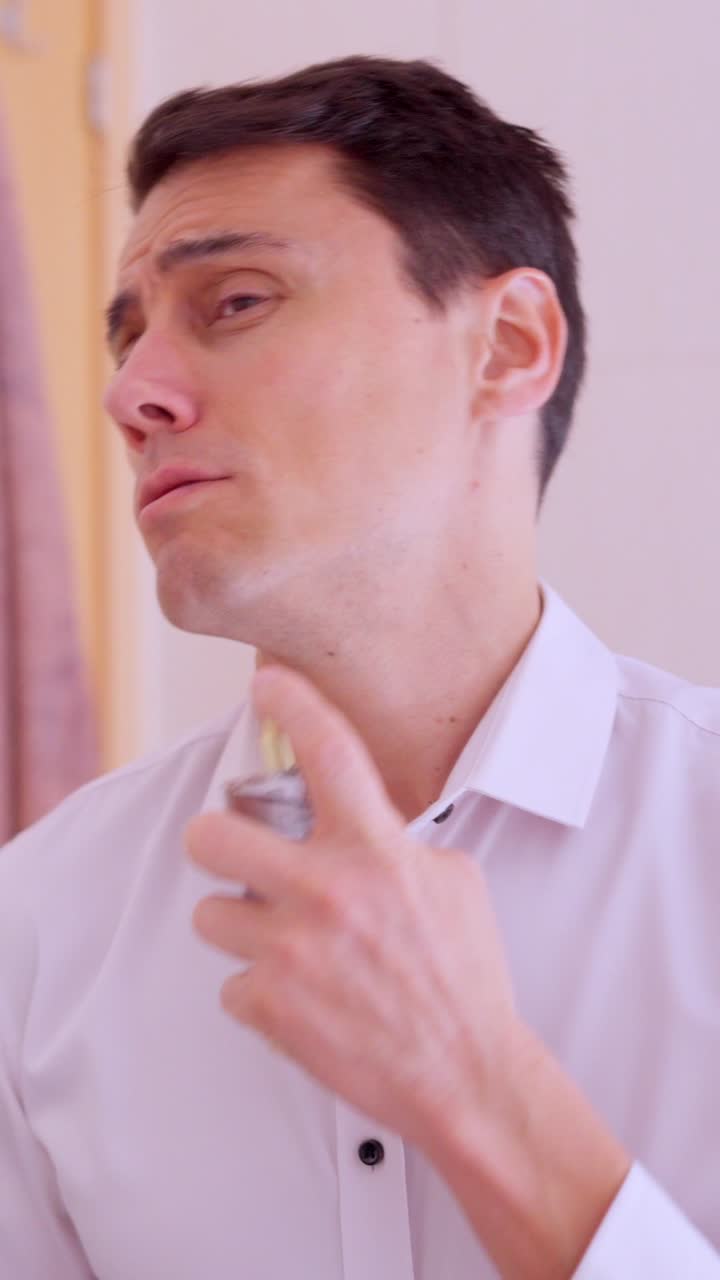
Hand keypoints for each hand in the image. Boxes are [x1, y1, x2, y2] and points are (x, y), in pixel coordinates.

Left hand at [185, 663, 519, 1151]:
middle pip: (212, 836)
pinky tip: (301, 1000)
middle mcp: (325, 891)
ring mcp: (291, 950)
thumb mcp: (454, 883)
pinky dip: (259, 993)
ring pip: (209, 915)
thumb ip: (399, 844)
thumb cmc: (465, 977)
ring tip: (279, 943)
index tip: (267, 683)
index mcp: (376, 852)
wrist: (466, 1073)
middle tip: (229, 852)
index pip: (329, 752)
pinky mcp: (271, 1005)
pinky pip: (232, 985)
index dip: (293, 702)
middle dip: (212, 841)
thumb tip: (366, 821)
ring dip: (236, 926)